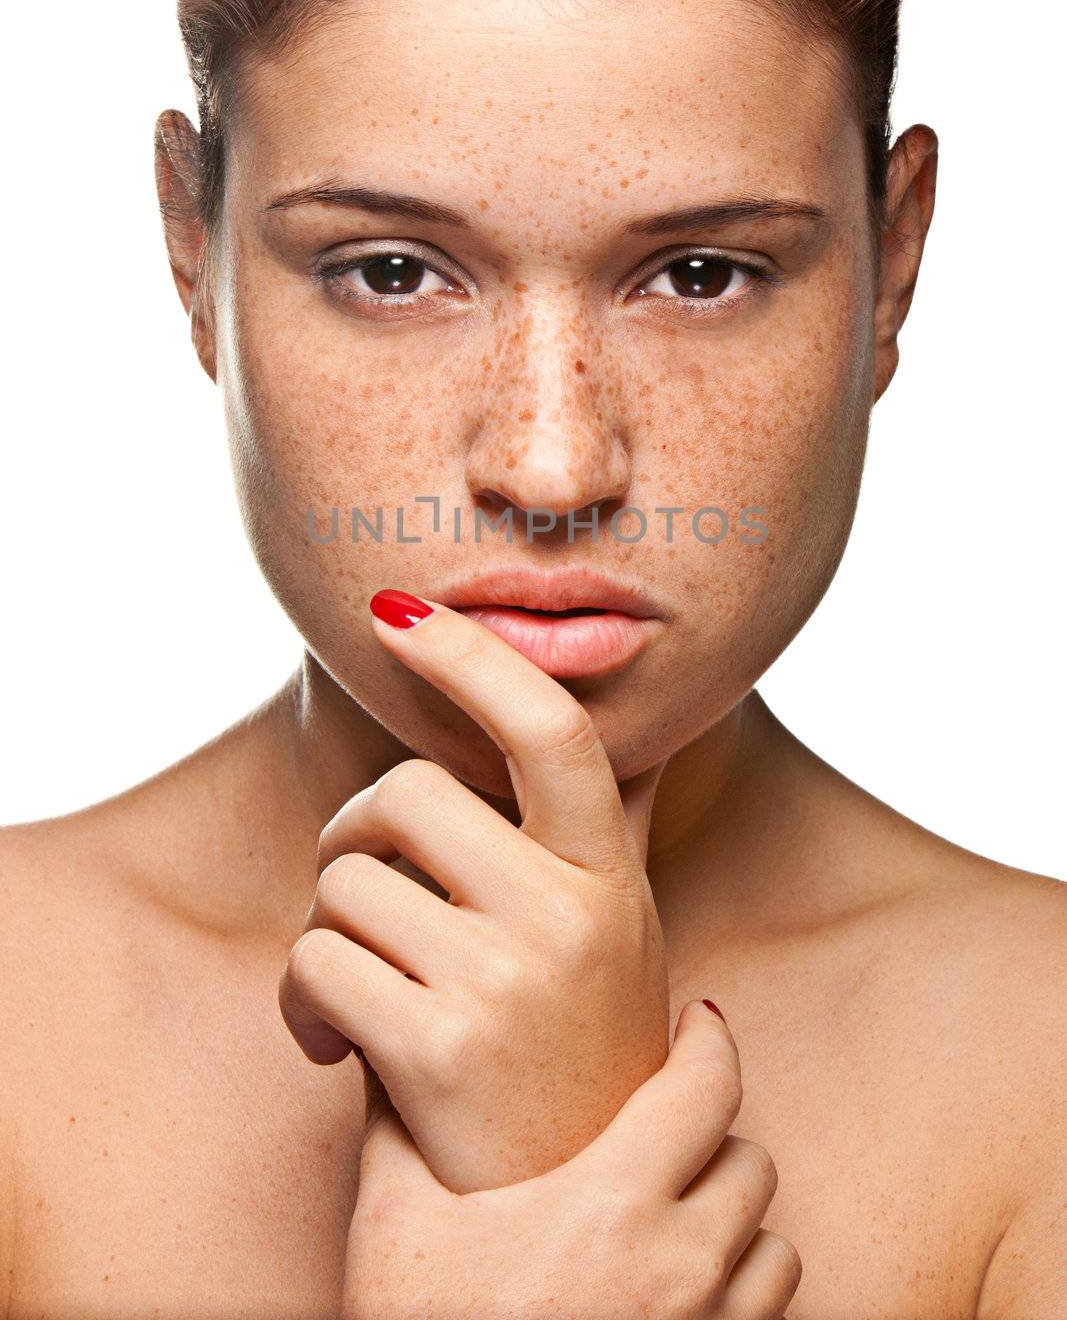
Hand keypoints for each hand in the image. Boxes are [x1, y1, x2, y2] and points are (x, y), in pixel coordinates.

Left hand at [278, 592, 670, 1191]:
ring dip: (323, 932)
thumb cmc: (570, 1045)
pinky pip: (313, 962)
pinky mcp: (439, 1047)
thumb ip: (589, 823)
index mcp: (609, 874)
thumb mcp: (610, 925)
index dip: (473, 658)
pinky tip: (332, 1043)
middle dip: (354, 830)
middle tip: (363, 886)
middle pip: (403, 792)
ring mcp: (509, 980)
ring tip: (356, 986)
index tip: (399, 610)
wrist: (564, 1208)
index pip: (550, 730)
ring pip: (343, 881)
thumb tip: (594, 680)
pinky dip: (298, 998)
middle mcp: (572, 915)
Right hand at [344, 1000, 801, 1319]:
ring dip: (736, 1223)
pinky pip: (769, 1318)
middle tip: (662, 1134)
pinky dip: (741, 1291)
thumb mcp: (393, 1231)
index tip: (696, 1019)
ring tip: (677, 1217)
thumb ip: (396, 1131)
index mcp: (612, 1207)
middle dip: (712, 1138)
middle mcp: (681, 1271)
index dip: (710, 1040)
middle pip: (751, 1163)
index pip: (708, 1089)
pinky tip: (679, 1287)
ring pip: (774, 1249)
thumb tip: (381, 1052)